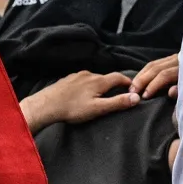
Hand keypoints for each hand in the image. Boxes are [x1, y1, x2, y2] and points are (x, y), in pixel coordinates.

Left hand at [20, 70, 138, 133]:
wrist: (46, 105)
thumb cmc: (73, 108)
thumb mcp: (98, 108)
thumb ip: (117, 102)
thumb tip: (136, 97)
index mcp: (98, 81)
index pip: (118, 77)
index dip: (128, 82)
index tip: (133, 88)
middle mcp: (89, 74)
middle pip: (106, 78)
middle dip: (114, 85)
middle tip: (119, 94)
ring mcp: (77, 76)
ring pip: (94, 79)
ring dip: (101, 85)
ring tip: (102, 96)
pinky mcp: (68, 79)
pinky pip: (83, 80)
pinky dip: (89, 86)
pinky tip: (84, 94)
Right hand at [132, 53, 179, 98]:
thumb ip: (182, 93)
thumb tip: (170, 92)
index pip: (165, 75)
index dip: (153, 85)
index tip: (144, 96)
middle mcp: (179, 60)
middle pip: (156, 67)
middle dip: (142, 80)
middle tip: (132, 91)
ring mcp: (175, 58)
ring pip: (153, 64)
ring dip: (141, 75)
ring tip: (132, 86)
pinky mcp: (171, 59)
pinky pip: (154, 64)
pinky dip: (145, 72)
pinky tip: (139, 79)